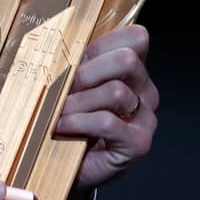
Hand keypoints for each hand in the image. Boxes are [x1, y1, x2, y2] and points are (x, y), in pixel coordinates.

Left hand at [56, 24, 157, 196]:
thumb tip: (54, 35)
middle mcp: (144, 91)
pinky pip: (107, 122)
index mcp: (131, 70)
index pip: (135, 38)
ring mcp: (145, 118)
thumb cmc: (67, 120)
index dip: (102, 44)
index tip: (73, 58)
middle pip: (126, 60)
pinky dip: (78, 122)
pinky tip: (61, 127)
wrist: (65, 164)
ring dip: (77, 101)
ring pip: (115, 91)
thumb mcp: (69, 84)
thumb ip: (73, 62)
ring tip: (56, 111)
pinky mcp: (138, 143)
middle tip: (61, 87)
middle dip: (86, 72)